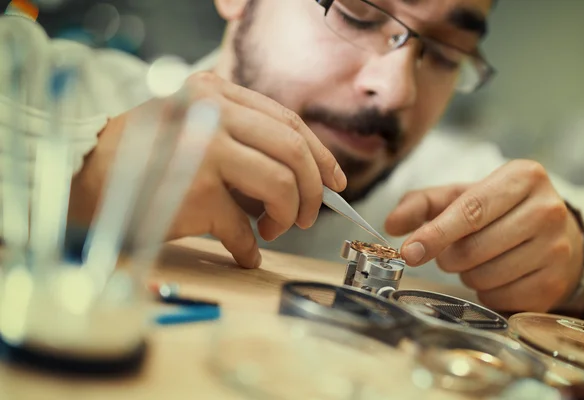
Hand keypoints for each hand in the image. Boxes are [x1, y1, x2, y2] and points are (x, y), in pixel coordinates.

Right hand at [69, 72, 346, 268]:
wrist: (82, 175)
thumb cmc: (139, 156)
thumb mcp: (188, 124)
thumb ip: (237, 138)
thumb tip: (295, 178)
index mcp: (213, 94)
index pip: (287, 120)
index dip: (320, 153)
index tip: (335, 180)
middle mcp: (211, 115)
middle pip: (293, 149)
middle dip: (315, 189)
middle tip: (312, 214)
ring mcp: (204, 151)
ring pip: (281, 185)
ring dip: (290, 215)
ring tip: (275, 229)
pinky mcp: (194, 193)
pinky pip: (243, 228)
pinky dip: (252, 247)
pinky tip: (247, 254)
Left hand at [385, 160, 583, 311]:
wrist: (551, 233)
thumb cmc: (497, 210)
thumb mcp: (460, 196)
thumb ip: (421, 204)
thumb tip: (391, 224)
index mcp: (522, 177)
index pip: (471, 211)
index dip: (436, 234)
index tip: (408, 252)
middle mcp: (546, 210)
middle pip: (474, 249)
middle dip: (450, 257)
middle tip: (453, 251)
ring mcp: (556, 249)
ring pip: (486, 277)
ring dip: (467, 274)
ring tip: (479, 259)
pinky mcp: (555, 282)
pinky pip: (500, 298)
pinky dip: (486, 292)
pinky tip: (496, 275)